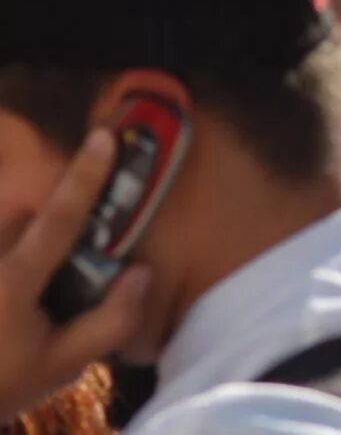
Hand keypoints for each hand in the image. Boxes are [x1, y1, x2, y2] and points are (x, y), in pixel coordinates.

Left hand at [0, 132, 149, 421]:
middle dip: (35, 211)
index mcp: (15, 281)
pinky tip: (14, 295)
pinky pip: (1, 239)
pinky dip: (14, 244)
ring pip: (1, 224)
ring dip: (16, 228)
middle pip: (15, 211)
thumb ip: (110, 320)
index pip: (58, 217)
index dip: (84, 176)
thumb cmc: (2, 385)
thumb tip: (142, 272)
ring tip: (30, 281)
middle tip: (52, 249)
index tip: (101, 138)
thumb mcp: (62, 365)